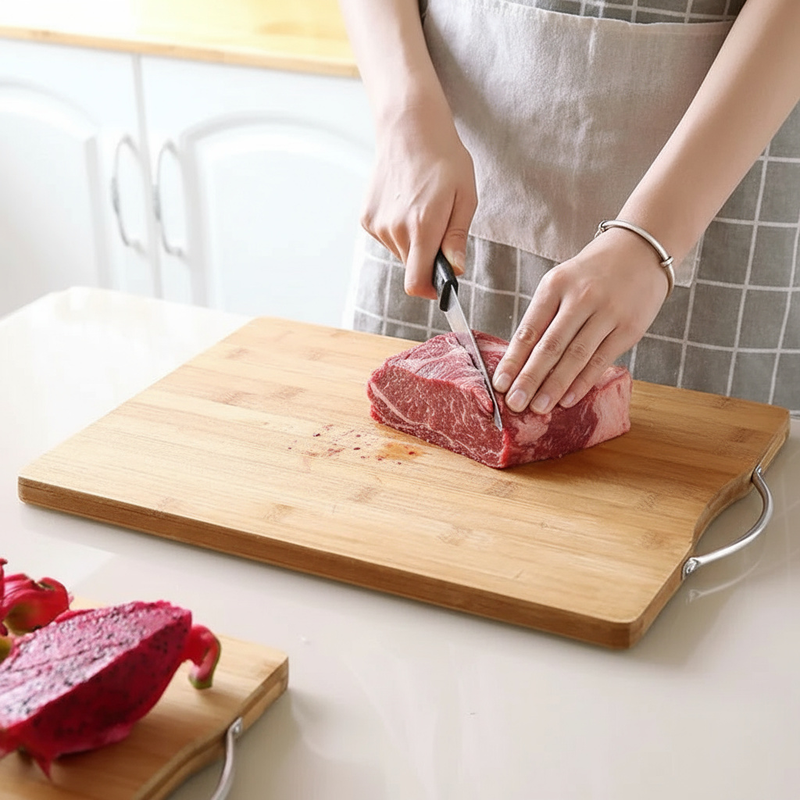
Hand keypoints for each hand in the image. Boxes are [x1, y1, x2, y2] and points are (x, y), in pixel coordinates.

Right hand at [360, 98, 476, 297]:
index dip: (430, 290)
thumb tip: (455, 270)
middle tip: (439, 226)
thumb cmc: (444, 159)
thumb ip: (457, 238)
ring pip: (400, 253)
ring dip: (413, 242)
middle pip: (411, 268)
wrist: (408, 128)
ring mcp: (377, 224)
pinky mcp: (366, 218)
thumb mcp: (465, 197)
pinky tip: (405, 203)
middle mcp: (395, 229)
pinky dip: (398, 230)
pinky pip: (387, 238)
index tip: (441, 285)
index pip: (416, 283)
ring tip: (421, 209)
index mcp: (422, 227)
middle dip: (427, 258)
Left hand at [492, 227, 670, 412]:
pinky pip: (601, 360)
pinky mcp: (629, 328)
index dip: (513, 360)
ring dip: (555, 386)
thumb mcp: (561, 283)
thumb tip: (521, 362)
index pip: (529, 329)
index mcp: (555, 285)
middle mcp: (581, 298)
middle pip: (550, 346)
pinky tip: (568, 399)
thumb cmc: (592, 274)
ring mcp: (607, 313)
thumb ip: (544, 317)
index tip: (500, 385)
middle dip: (530, 378)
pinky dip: (583, 382)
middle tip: (515, 404)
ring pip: (576, 356)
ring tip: (538, 408)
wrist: (640, 250)